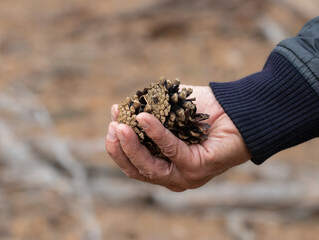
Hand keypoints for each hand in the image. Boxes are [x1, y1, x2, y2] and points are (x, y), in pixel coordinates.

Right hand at [106, 86, 250, 191]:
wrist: (239, 111)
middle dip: (119, 149)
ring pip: (149, 167)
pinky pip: (171, 150)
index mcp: (165, 165)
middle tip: (112, 126)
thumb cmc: (206, 112)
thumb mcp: (171, 113)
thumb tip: (126, 108)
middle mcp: (173, 175)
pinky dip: (156, 133)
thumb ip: (151, 114)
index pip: (133, 164)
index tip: (111, 122)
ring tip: (120, 125)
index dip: (118, 146)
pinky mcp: (197, 168)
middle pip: (136, 170)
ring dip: (131, 146)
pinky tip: (144, 118)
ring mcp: (185, 175)